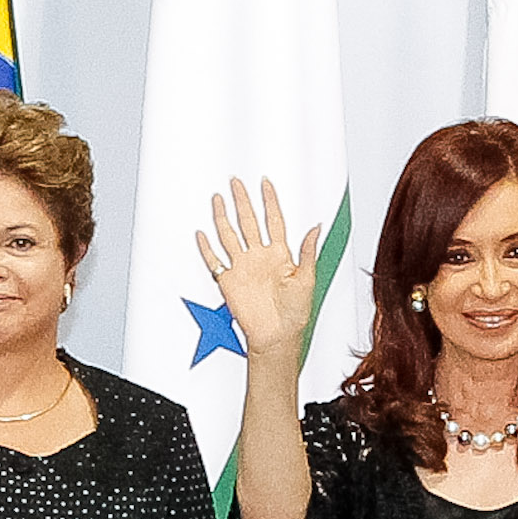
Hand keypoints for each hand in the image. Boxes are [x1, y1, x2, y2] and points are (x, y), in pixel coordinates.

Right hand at [194, 178, 321, 369]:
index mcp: (280, 255)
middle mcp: (259, 258)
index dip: (270, 201)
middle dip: (242, 201)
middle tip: (236, 183)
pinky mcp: (229, 281)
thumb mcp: (308, 278)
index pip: (273, 220)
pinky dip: (207, 248)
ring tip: (218, 199)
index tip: (266, 184)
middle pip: (248, 221)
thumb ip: (308, 252)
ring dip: (223, 217)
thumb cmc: (294, 313)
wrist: (277, 335)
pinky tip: (202, 234)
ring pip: (229, 235)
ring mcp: (243, 268)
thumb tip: (315, 228)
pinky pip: (215, 261)